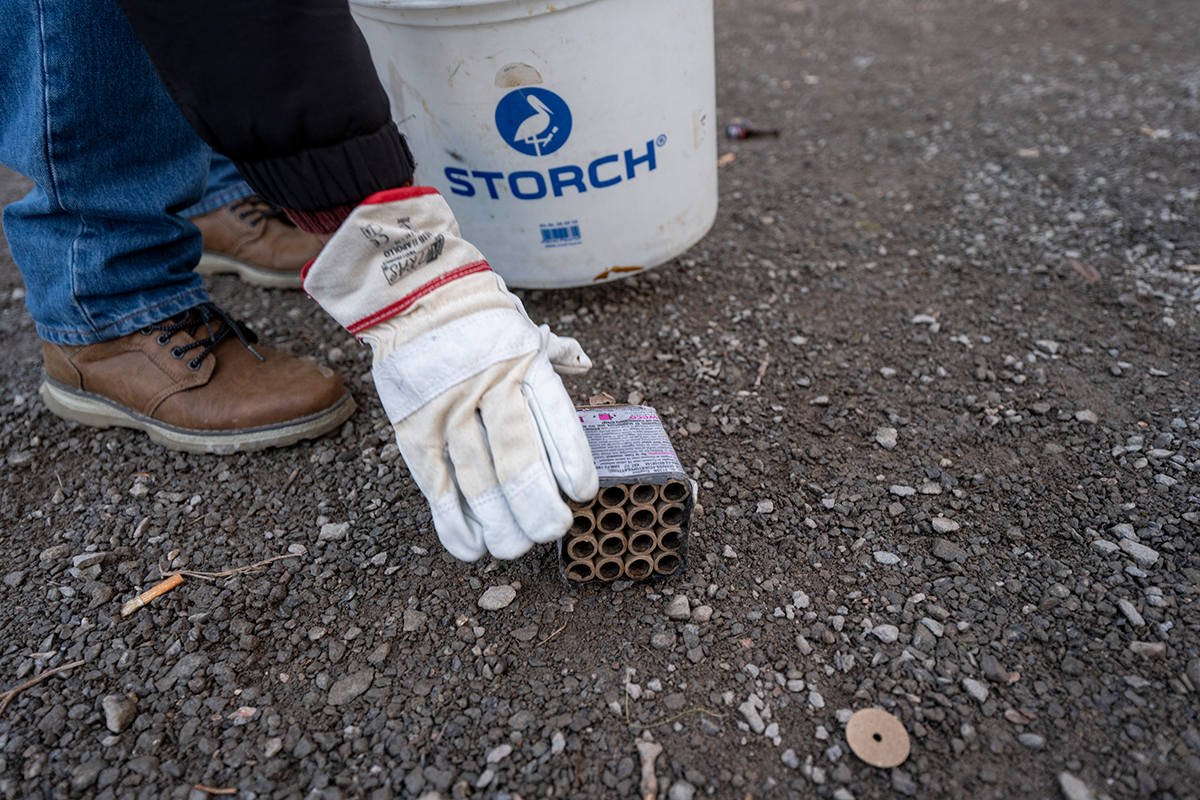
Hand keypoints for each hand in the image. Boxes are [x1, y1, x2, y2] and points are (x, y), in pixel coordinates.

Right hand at [303, 187, 597, 559]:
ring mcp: (447, 409)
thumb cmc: (477, 318)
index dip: (569, 458)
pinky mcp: (413, 428)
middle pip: (515, 456)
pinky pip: (435, 483)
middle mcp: (486, 386)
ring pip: (476, 478)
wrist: (410, 293)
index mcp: (523, 362)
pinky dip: (453, 521)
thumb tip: (585, 364)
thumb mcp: (522, 327)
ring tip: (516, 547)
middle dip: (537, 504)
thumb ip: (554, 354)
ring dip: (499, 522)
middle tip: (553, 531)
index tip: (582, 493)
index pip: (553, 415)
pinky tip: (472, 547)